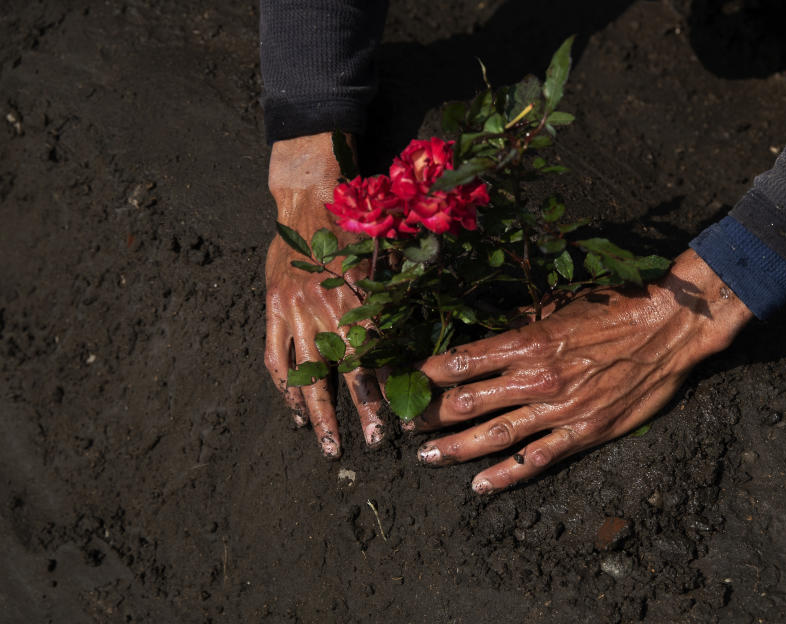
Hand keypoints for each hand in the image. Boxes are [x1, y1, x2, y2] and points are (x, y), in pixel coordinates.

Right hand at [263, 133, 384, 456]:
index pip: (380, 354)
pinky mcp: (272, 309)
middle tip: (374, 444)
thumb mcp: (384, 257)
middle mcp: (328, 308)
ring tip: (329, 445)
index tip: (405, 416)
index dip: (392, 387)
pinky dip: (284, 388)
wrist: (309, 197)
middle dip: (360, 411)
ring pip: (307, 373)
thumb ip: (396, 298)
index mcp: (361, 297)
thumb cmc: (356, 227)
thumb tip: (417, 341)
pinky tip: (295, 412)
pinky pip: (275, 358)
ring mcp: (295, 311)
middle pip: (347, 371)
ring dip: (318, 413)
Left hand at [412, 249, 752, 492]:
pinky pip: (536, 460)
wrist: (667, 329)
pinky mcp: (583, 433)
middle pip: (467, 401)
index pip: (461, 361)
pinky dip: (506, 476)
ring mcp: (559, 410)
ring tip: (426, 456)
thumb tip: (482, 334)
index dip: (427, 374)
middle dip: (429, 414)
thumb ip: (519, 325)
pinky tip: (480, 486)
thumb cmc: (613, 310)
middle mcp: (535, 377)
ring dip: (454, 448)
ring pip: (494, 435)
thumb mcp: (559, 307)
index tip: (404, 381)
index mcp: (527, 341)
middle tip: (403, 424)